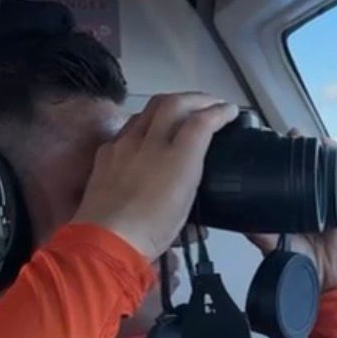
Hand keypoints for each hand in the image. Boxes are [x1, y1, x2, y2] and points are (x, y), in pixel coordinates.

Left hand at [73, 93, 238, 259]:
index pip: (202, 122)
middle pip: (175, 103)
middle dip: (196, 97)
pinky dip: (144, 123)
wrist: (106, 239)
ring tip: (180, 112)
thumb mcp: (186, 211)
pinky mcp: (106, 152)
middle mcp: (151, 143)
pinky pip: (128, 127)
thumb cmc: (152, 232)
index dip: (220, 112)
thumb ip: (194, 188)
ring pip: (148, 109)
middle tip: (209, 103)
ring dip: (169, 105)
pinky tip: (146, 134)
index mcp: (178, 159)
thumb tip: (199, 196)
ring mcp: (125, 144)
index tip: (230, 111)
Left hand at [246, 131, 336, 290]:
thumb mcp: (276, 246)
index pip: (281, 174)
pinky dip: (335, 158)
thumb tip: (241, 223)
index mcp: (289, 204)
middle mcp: (307, 196)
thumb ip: (260, 235)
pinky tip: (328, 145)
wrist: (330, 277)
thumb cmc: (304, 261)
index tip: (264, 145)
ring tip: (301, 136)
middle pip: (301, 163)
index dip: (274, 158)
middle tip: (284, 136)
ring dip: (311, 146)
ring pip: (320, 163)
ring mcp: (326, 195)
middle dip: (293, 146)